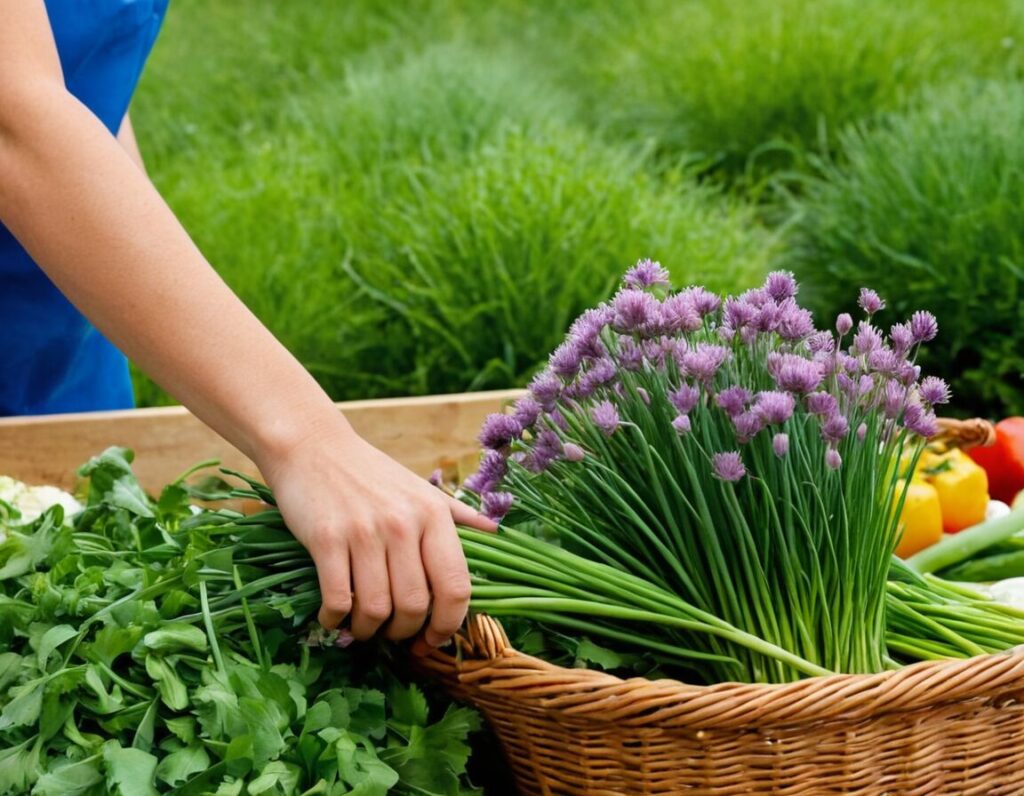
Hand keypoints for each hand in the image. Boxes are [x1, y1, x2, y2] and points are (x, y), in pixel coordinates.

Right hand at [259, 416, 495, 645]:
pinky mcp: (326, 539)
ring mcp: (363, 532)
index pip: (455, 586)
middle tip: (394, 632)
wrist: (313, 446)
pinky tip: (333, 616)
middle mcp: (403, 524)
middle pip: (415, 605)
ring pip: (376, 609)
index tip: (435, 638)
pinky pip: (338, 599)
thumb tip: (496, 533)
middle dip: (405, 632)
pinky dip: (335, 619)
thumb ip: (458, 514)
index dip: (449, 623)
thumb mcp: (420, 488)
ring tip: (364, 626)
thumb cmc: (370, 472)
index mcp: (434, 514)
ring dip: (369, 630)